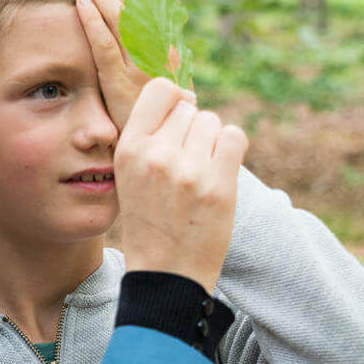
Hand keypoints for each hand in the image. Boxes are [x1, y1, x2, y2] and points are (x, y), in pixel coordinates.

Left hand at [74, 0, 194, 129]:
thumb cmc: (154, 118)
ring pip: (119, 18)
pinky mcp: (121, 84)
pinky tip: (79, 3)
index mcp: (166, 49)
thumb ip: (145, 58)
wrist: (163, 150)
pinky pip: (105, 46)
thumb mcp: (156, 83)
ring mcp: (140, 67)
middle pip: (133, 5)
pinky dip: (92, 22)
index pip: (147, 5)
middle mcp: (157, 53)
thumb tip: (132, 31)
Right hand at [114, 78, 247, 293]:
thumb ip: (148, 138)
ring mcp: (188, 170)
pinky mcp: (218, 185)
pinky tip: (220, 170)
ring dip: (211, 141)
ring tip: (200, 172)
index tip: (179, 116)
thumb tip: (186, 96)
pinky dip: (232, 148)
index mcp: (128, 149)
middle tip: (187, 164)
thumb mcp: (130, 176)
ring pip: (212, 122)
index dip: (174, 99)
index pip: (159, 90)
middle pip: (189, 108)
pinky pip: (235, 137)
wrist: (166, 273)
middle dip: (192, 129)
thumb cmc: (150, 221)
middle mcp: (156, 155)